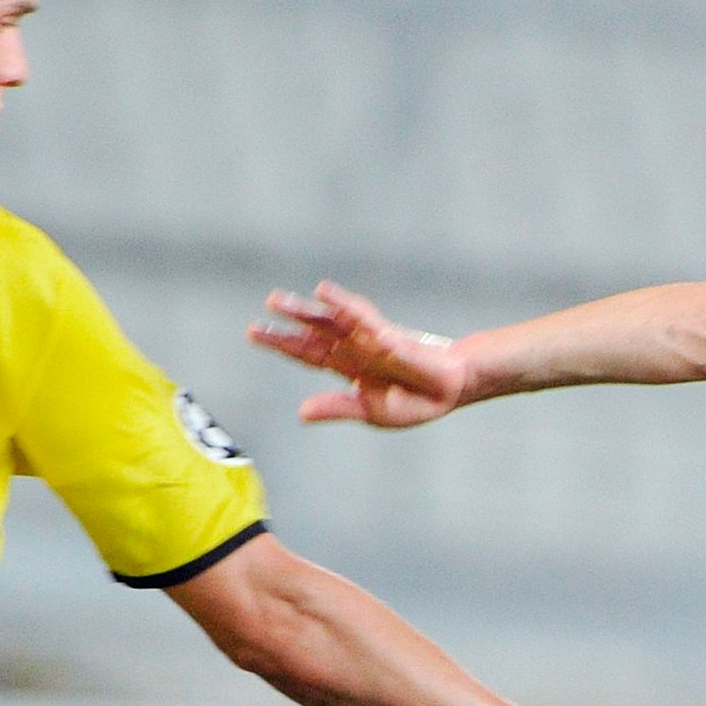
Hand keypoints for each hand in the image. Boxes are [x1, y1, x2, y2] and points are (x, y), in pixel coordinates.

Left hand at [251, 281, 474, 427]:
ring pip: (332, 319)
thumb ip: (337, 407)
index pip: (307, 352)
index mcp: (346, 367)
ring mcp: (369, 338)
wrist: (451, 391)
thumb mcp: (371, 411)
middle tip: (266, 304)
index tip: (253, 331)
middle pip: (315, 330)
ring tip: (280, 299)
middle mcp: (353, 347)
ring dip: (306, 309)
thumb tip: (301, 413)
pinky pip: (363, 318)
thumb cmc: (414, 401)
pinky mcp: (388, 334)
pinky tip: (324, 293)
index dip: (281, 342)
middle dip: (289, 319)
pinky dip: (343, 305)